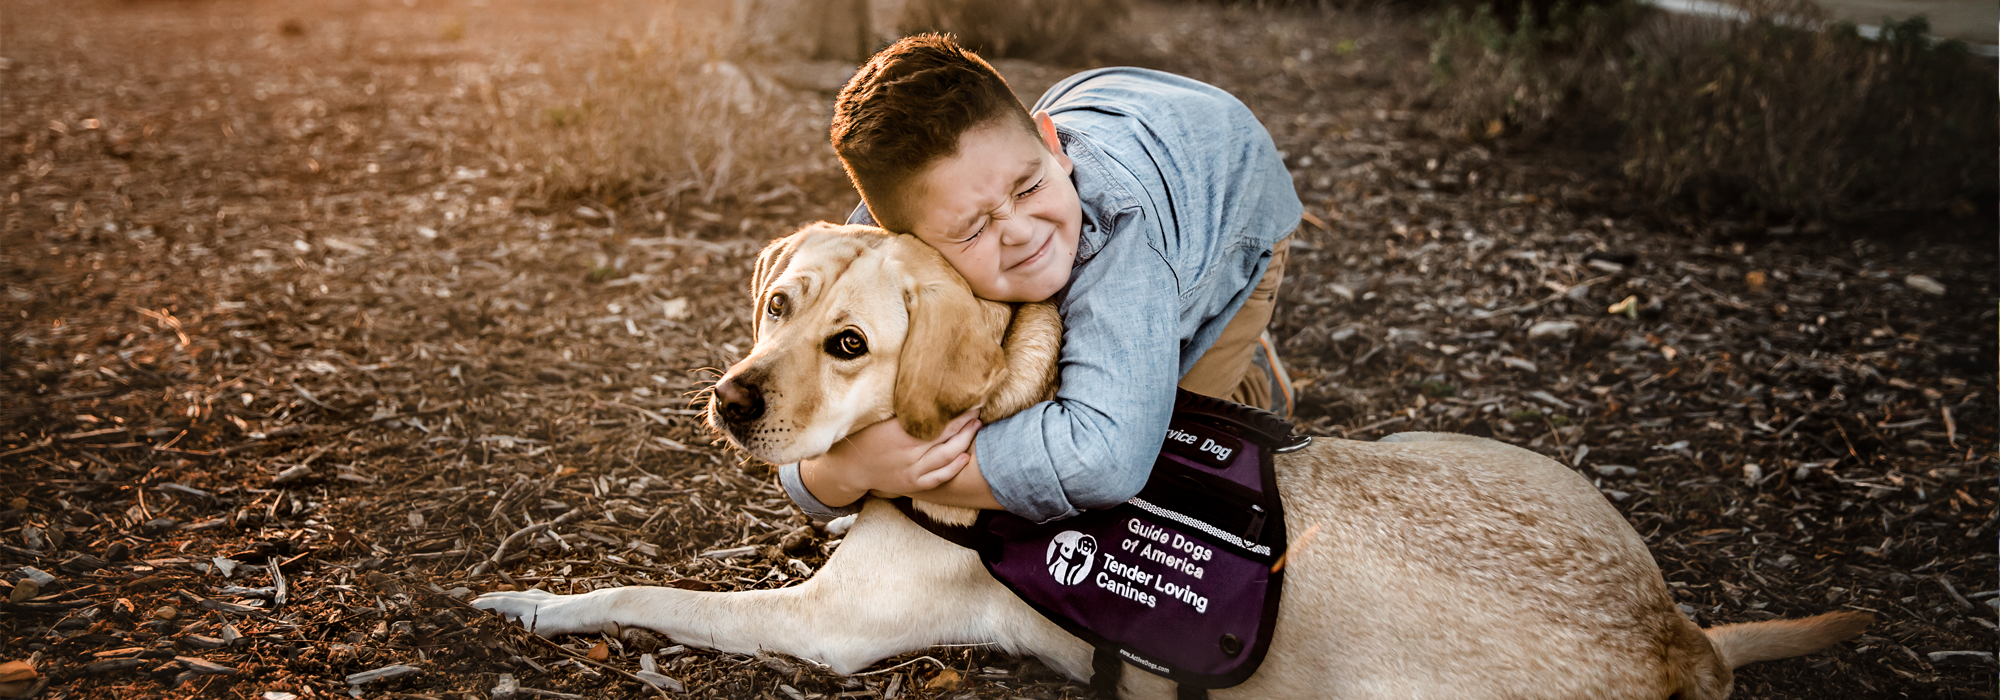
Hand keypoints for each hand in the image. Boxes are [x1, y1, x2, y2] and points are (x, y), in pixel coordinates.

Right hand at [800, 409, 980, 505]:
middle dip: (965, 421)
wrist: (848, 468)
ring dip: (965, 440)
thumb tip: (921, 384)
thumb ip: (899, 406)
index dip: (956, 409)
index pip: (936, 418)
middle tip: (978, 408)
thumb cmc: (862, 436)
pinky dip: (954, 467)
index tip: (968, 397)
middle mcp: (908, 451)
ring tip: (976, 426)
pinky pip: (939, 477)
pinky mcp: (912, 484)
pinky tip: (966, 456)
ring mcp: (912, 470)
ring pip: (947, 455)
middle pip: (946, 435)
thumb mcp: (877, 416)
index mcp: (899, 431)